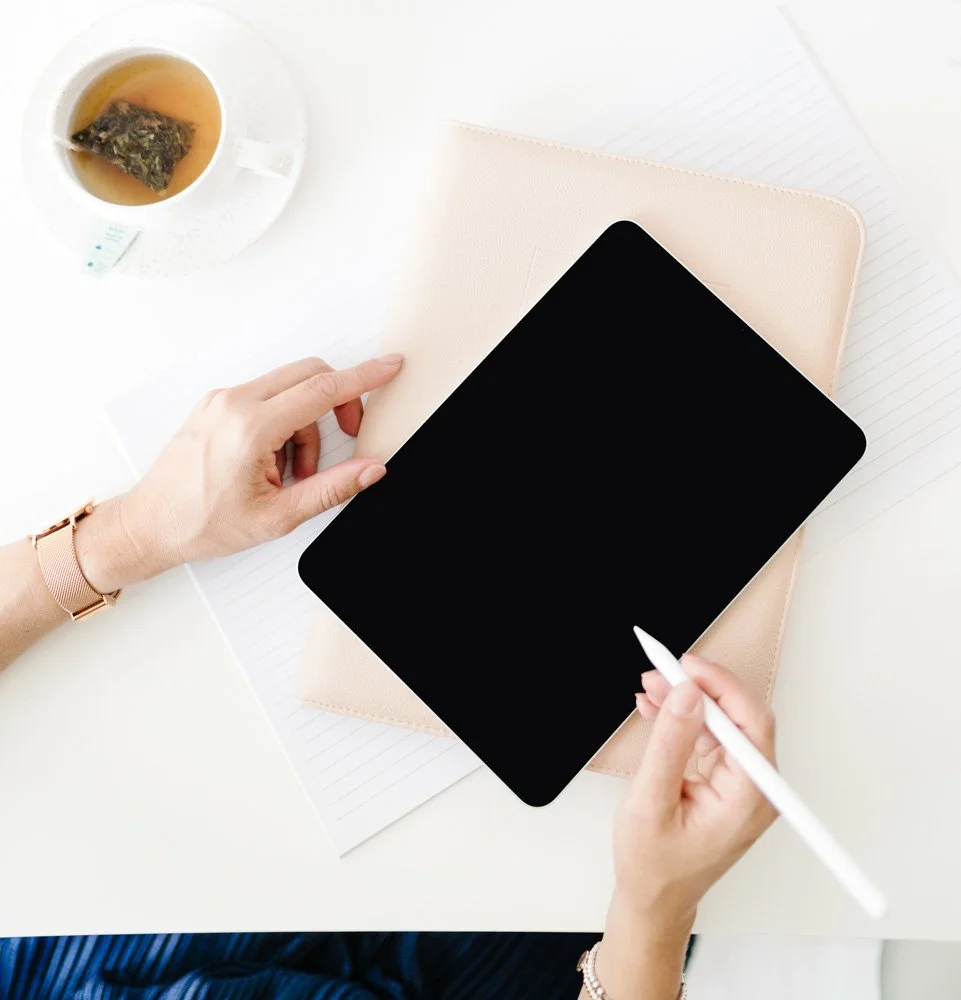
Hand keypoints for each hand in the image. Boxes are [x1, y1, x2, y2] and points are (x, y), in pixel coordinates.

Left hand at [76, 354, 402, 591]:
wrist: (150, 525)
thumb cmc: (201, 523)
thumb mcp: (278, 516)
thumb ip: (332, 489)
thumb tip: (371, 470)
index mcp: (251, 428)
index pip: (323, 389)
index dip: (365, 377)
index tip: (389, 366)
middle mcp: (234, 403)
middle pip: (309, 376)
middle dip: (339, 402)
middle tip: (348, 436)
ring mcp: (222, 400)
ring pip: (289, 388)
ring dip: (307, 422)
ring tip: (294, 471)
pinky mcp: (216, 405)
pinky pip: (266, 397)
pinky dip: (284, 423)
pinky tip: (274, 461)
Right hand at [594, 657, 776, 998]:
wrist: (652, 900)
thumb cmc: (654, 866)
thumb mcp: (651, 801)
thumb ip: (670, 743)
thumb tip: (687, 695)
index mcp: (748, 798)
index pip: (749, 722)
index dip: (719, 686)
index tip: (685, 666)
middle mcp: (754, 789)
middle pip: (738, 717)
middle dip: (698, 689)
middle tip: (660, 672)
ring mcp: (740, 786)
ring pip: (721, 723)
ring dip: (686, 701)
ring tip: (650, 687)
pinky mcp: (724, 782)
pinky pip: (709, 737)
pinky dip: (682, 719)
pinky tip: (656, 708)